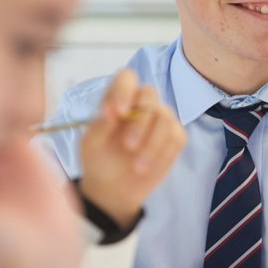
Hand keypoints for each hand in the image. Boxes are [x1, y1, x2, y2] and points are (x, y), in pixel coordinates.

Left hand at [79, 70, 185, 227]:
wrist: (112, 190)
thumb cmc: (98, 160)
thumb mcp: (91, 145)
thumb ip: (100, 126)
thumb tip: (111, 109)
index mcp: (118, 99)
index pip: (126, 78)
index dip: (124, 90)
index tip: (119, 112)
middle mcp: (141, 104)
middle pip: (150, 94)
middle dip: (140, 121)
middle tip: (128, 146)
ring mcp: (160, 119)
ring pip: (165, 118)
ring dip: (152, 144)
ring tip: (137, 167)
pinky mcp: (174, 137)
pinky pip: (176, 137)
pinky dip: (162, 154)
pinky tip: (148, 167)